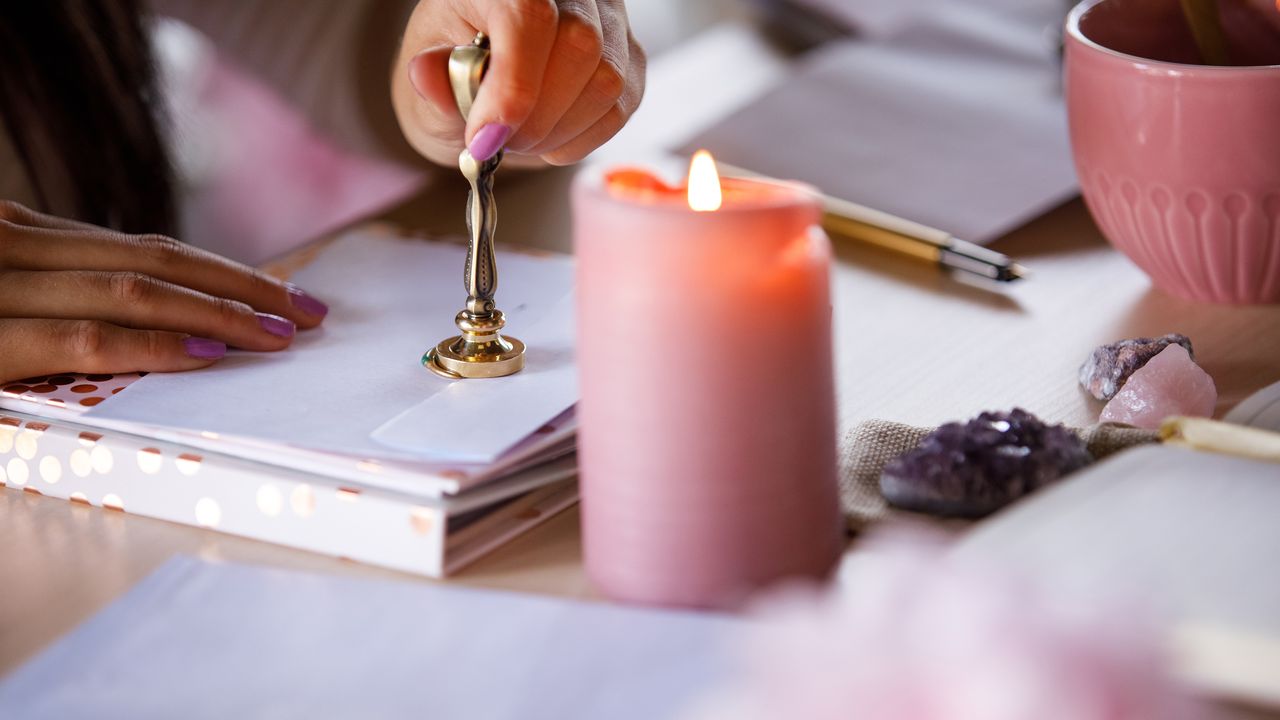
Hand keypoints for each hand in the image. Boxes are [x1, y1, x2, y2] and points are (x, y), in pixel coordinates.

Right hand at [0, 202, 328, 383]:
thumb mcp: (0, 289)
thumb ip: (57, 289)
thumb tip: (153, 310)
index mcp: (20, 232)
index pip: (144, 250)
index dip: (223, 273)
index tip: (284, 295)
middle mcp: (12, 244)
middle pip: (155, 261)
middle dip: (243, 288)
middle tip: (308, 312)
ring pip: (133, 293)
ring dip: (218, 313)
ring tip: (278, 335)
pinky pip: (84, 339)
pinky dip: (152, 345)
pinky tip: (207, 352)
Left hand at [392, 0, 645, 167]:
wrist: (480, 79)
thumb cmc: (453, 70)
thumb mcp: (423, 74)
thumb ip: (430, 80)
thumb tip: (427, 75)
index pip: (530, 15)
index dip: (512, 84)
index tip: (485, 137)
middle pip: (580, 47)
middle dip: (535, 116)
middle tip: (498, 143)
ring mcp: (607, 19)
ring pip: (606, 82)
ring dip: (557, 131)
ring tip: (520, 138)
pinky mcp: (630, 58)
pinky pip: (620, 108)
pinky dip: (579, 138)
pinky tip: (547, 136)